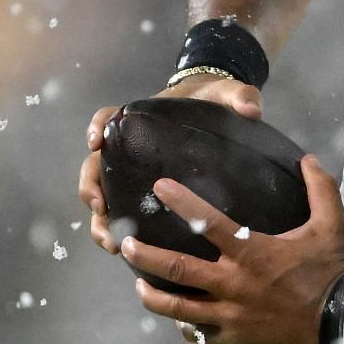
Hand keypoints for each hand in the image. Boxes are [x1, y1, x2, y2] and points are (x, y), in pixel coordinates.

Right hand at [76, 74, 263, 252]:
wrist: (220, 114)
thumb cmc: (215, 102)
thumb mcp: (227, 93)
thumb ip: (239, 95)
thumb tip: (251, 109)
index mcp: (142, 120)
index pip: (108, 118)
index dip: (97, 128)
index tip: (95, 143)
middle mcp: (130, 148)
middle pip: (95, 165)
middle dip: (92, 188)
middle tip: (100, 209)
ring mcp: (135, 171)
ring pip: (104, 194)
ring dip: (101, 219)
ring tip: (111, 243)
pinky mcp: (146, 191)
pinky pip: (123, 210)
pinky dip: (118, 228)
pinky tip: (123, 250)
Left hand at [120, 156, 343, 343]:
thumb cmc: (333, 271)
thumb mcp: (331, 225)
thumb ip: (319, 188)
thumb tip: (306, 158)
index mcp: (252, 252)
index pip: (208, 222)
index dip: (181, 202)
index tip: (159, 187)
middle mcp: (233, 284)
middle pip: (177, 269)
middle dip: (145, 255)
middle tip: (123, 244)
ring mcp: (230, 315)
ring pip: (178, 308)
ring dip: (153, 296)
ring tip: (138, 284)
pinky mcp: (235, 339)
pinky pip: (200, 334)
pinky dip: (185, 325)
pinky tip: (178, 317)